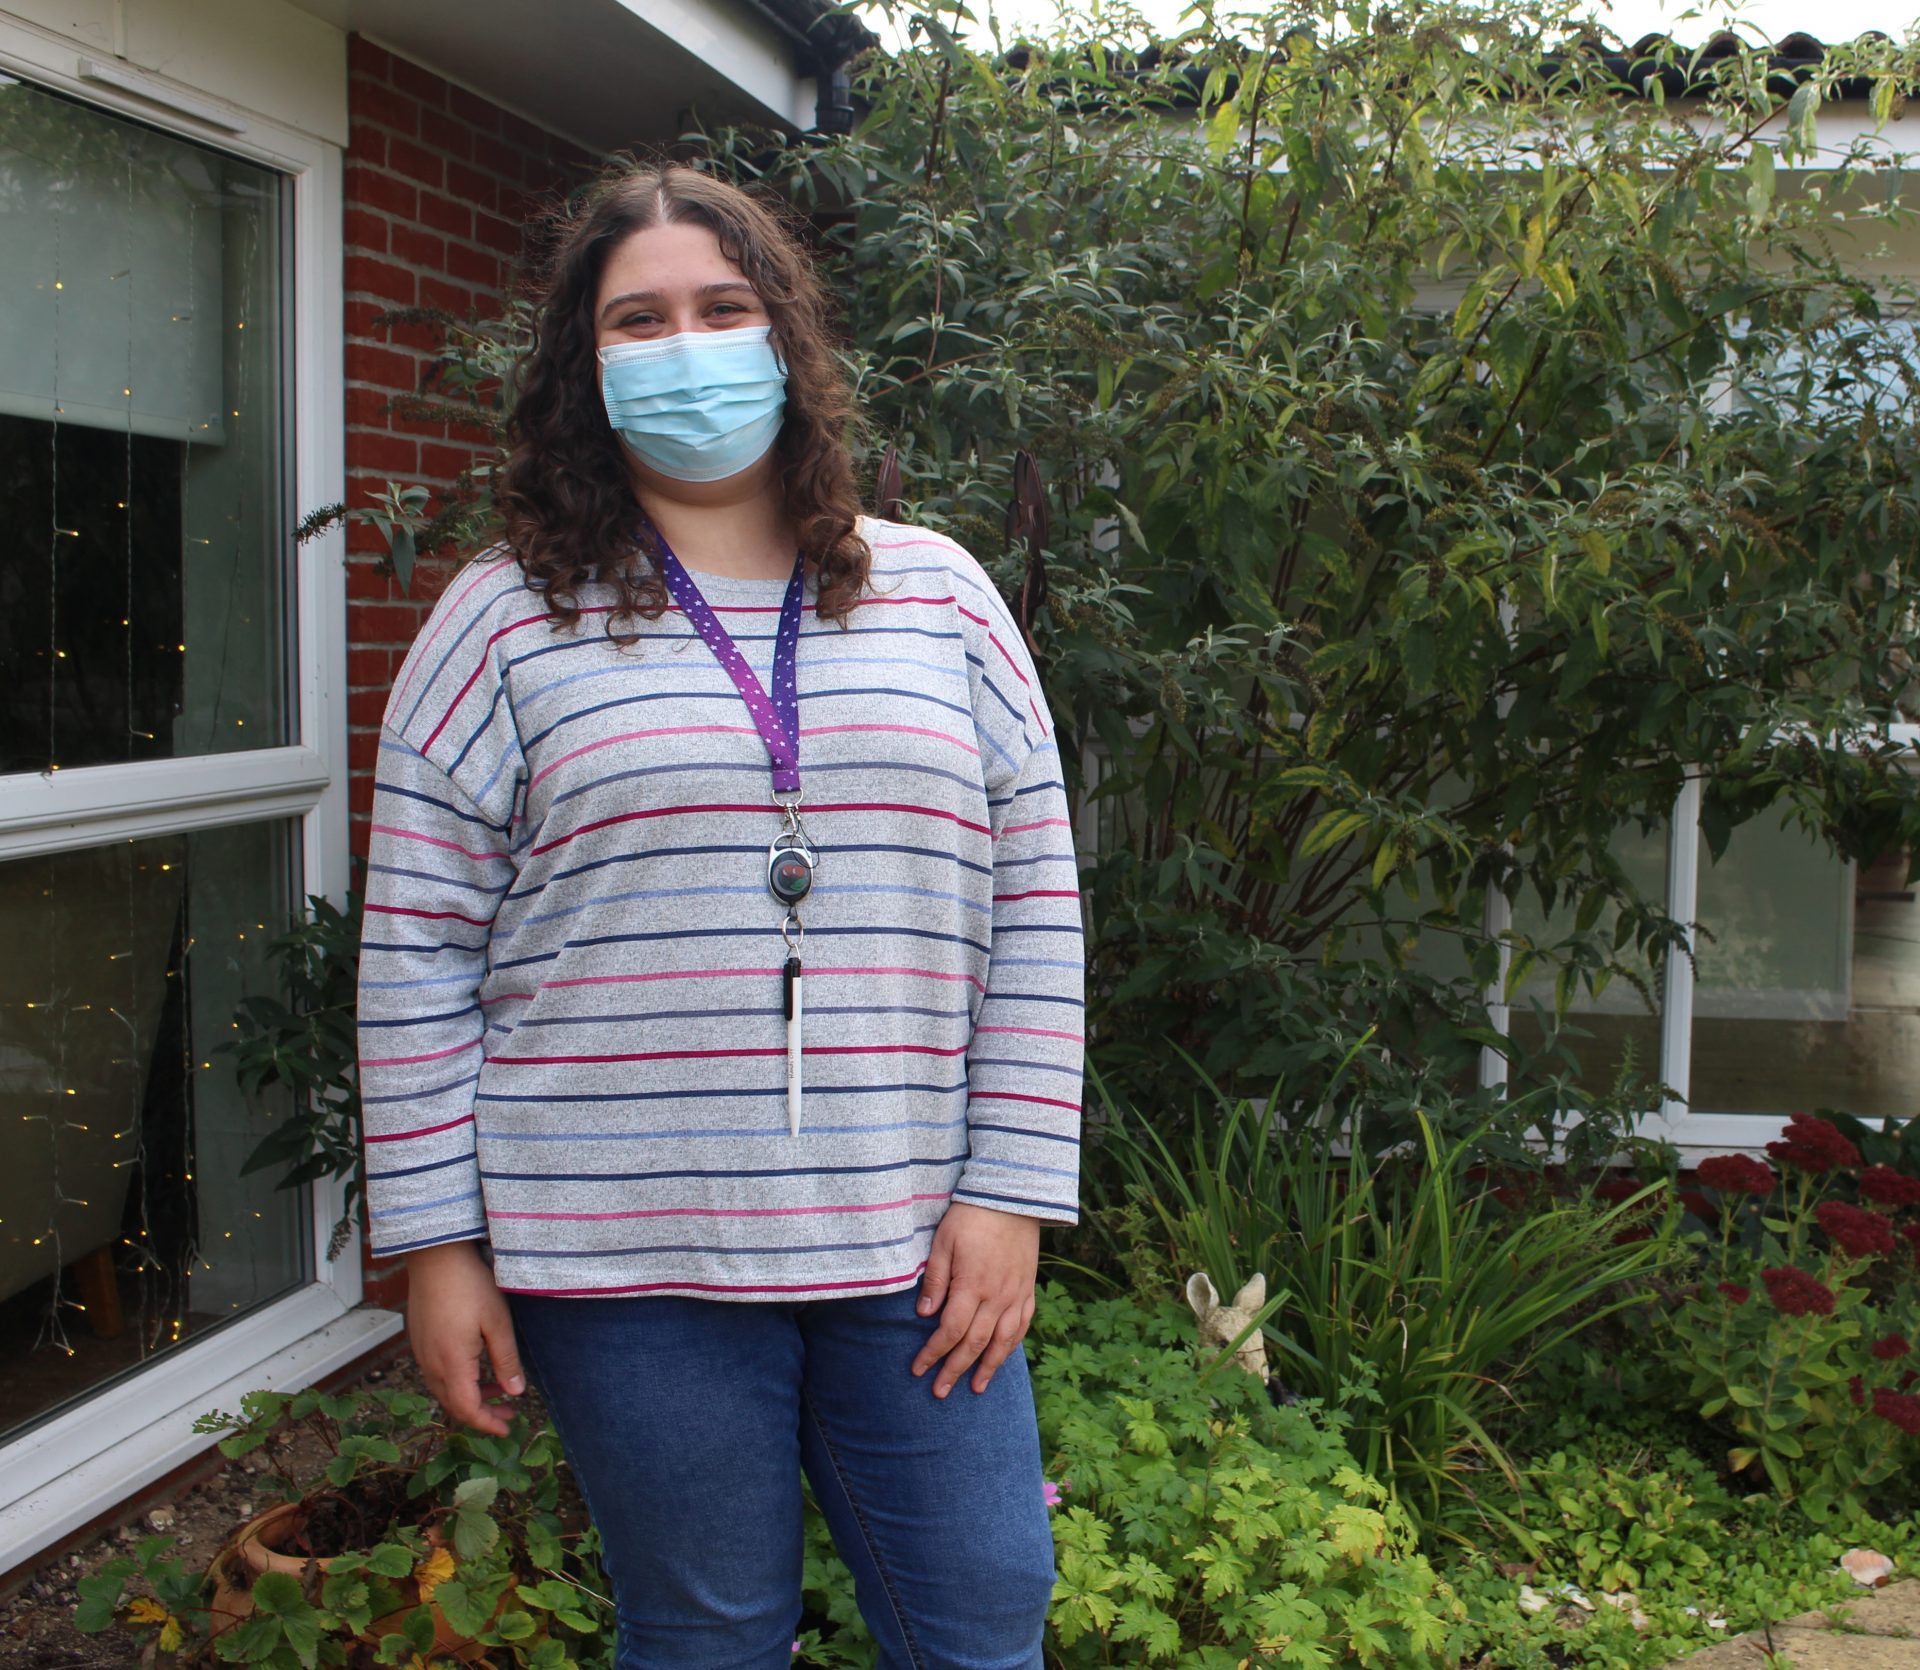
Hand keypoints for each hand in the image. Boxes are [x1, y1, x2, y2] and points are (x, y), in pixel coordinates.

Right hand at [406, 1241, 524, 1435]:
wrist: (436, 1256)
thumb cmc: (470, 1285)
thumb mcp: (497, 1322)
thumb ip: (506, 1360)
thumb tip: (515, 1392)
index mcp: (452, 1364)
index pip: (467, 1410)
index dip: (487, 1424)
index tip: (507, 1428)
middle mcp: (431, 1364)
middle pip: (454, 1404)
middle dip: (482, 1413)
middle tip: (508, 1412)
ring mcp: (421, 1352)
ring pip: (444, 1390)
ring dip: (470, 1396)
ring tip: (498, 1387)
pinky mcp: (419, 1339)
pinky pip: (437, 1373)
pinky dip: (458, 1380)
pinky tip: (476, 1366)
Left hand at [911, 1203, 1039, 1397]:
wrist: (1013, 1197)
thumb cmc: (972, 1217)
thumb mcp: (944, 1242)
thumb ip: (935, 1280)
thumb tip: (924, 1315)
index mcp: (972, 1286)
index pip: (950, 1331)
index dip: (933, 1354)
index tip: (918, 1370)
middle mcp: (997, 1297)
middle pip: (975, 1344)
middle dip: (955, 1370)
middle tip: (939, 1392)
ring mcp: (1016, 1296)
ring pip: (1002, 1342)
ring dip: (988, 1368)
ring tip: (975, 1388)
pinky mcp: (1027, 1290)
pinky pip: (1022, 1326)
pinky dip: (1012, 1346)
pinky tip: (1003, 1357)